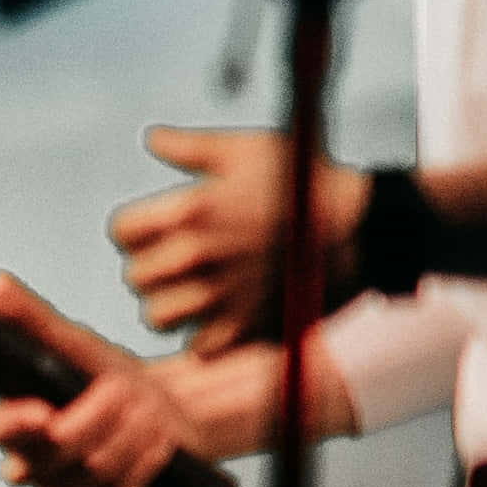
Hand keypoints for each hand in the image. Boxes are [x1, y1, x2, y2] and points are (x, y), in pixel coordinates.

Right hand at [0, 271, 345, 486]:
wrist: (166, 415)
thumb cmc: (112, 381)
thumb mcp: (77, 345)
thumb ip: (33, 320)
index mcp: (17, 422)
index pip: (1, 431)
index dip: (19, 426)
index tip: (42, 409)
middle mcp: (29, 463)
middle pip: (55, 454)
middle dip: (102, 419)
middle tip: (126, 395)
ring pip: (91, 473)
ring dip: (130, 438)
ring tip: (147, 416)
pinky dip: (141, 468)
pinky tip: (154, 449)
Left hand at [112, 125, 369, 351]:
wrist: (367, 227)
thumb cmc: (304, 181)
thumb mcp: (247, 150)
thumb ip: (191, 148)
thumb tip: (152, 139)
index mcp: (190, 210)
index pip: (120, 231)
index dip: (134, 231)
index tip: (156, 230)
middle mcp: (197, 255)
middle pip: (135, 277)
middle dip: (150, 268)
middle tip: (177, 263)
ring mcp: (221, 295)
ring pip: (156, 316)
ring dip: (169, 306)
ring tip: (192, 293)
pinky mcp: (248, 326)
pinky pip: (198, 346)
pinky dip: (204, 337)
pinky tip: (221, 317)